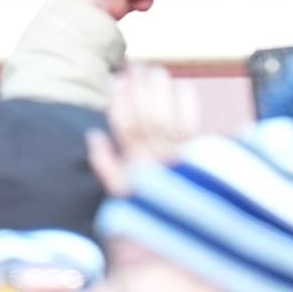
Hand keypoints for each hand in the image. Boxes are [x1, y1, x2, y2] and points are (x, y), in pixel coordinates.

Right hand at [85, 63, 200, 197]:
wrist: (185, 224)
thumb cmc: (150, 205)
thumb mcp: (121, 192)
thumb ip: (105, 164)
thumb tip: (93, 135)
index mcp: (133, 166)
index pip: (123, 128)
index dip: (119, 101)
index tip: (118, 79)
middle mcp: (154, 159)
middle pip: (146, 118)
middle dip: (140, 89)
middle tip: (138, 67)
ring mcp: (177, 155)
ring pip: (166, 117)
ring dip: (160, 91)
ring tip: (156, 71)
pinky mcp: (199, 152)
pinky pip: (192, 123)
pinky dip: (188, 102)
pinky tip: (182, 85)